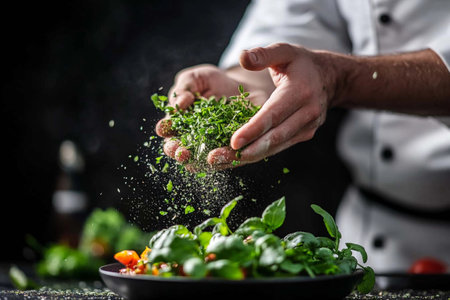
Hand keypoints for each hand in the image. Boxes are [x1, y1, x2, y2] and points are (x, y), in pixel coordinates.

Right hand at [154, 64, 269, 169]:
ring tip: (203, 157)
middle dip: (179, 153)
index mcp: (178, 124)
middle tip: (182, 152)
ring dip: (201, 162)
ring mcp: (211, 148)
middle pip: (181, 153)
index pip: (167, 132)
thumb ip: (183, 88)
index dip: (165, 131)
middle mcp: (192, 141)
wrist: (241, 88)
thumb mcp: (195, 78)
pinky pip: (228, 159)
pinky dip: (226, 159)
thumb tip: (179, 103)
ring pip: (202, 162)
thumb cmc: (212, 83)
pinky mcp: (232, 152)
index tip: (165, 128)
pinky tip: (226, 154)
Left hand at [209, 43, 335, 167]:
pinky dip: (257, 154)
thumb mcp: (284, 50)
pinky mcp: (302, 136)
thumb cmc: (300, 63)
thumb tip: (243, 58)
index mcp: (301, 92)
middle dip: (247, 151)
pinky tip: (235, 158)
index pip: (274, 114)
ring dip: (248, 157)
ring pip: (275, 147)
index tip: (233, 142)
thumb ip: (263, 54)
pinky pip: (277, 147)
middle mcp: (307, 114)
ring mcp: (307, 128)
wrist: (329, 78)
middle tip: (219, 158)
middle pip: (274, 138)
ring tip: (221, 162)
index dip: (253, 129)